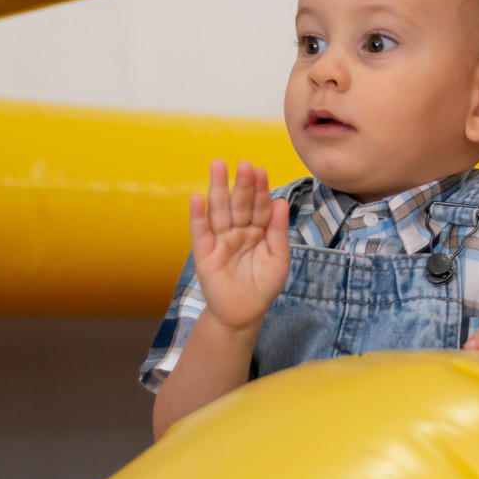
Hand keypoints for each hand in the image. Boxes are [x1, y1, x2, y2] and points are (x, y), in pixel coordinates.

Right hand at [189, 159, 290, 331]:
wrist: (244, 314)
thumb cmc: (263, 286)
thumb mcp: (278, 260)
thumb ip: (277, 232)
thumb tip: (281, 202)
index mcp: (258, 229)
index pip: (259, 206)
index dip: (260, 189)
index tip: (261, 170)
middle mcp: (238, 230)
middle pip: (239, 204)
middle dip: (241, 184)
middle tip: (244, 164)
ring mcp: (220, 239)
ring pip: (219, 211)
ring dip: (217, 189)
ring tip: (217, 166)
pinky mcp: (204, 253)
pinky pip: (200, 232)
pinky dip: (198, 216)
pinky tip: (196, 198)